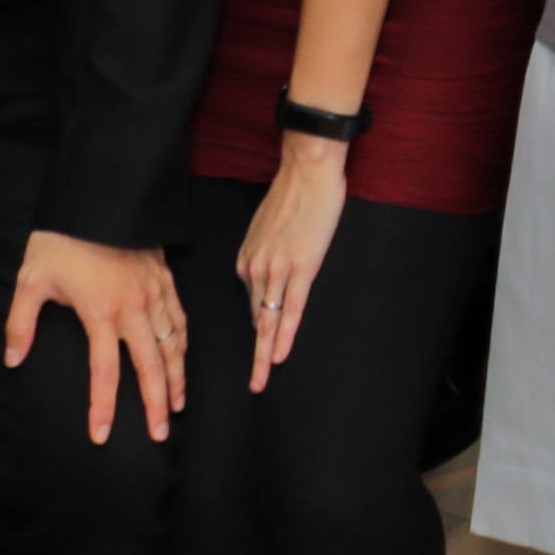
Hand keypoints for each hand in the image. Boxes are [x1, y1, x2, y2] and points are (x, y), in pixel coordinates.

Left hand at [7, 229, 185, 444]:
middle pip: (152, 367)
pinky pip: (180, 319)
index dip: (103, 407)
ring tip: (177, 407)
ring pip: (173, 345)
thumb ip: (21, 323)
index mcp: (100, 313)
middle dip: (157, 405)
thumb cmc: (61, 240)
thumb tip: (12, 361)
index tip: (102, 436)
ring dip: (176, 379)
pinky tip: (182, 360)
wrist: (97, 197)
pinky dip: (183, 344)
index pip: (105, 372)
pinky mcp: (164, 280)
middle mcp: (133, 309)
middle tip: (159, 435)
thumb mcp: (31, 280)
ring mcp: (153, 294)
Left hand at [235, 143, 351, 386]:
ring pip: (268, 321)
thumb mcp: (270, 227)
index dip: (259, 328)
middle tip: (254, 383)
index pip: (253, 302)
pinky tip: (280, 355)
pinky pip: (289, 309)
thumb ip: (268, 253)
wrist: (307, 171)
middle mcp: (255, 267)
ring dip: (265, 354)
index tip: (260, 351)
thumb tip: (274, 271)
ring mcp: (277, 269)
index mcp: (248, 258)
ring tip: (261, 381)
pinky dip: (284, 335)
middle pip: (256, 319)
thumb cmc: (294, 194)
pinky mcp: (300, 268)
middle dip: (255, 353)